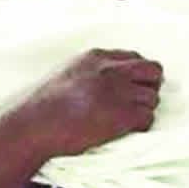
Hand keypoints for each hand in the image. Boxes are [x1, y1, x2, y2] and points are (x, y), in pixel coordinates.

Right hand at [19, 49, 162, 158]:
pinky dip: (141, 126)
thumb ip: (90, 71)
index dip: (136, 74)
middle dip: (150, 86)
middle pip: (153, 70)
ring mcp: (119, 92)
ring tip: (127, 120)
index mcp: (97, 58)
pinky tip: (127, 130)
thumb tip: (105, 81)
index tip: (131, 87)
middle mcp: (111, 70)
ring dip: (143, 109)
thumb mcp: (67, 73)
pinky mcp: (123, 115)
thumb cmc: (43, 106)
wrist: (35, 125)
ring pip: (152, 97)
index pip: (134, 58)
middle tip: (138, 101)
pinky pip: (148, 118)